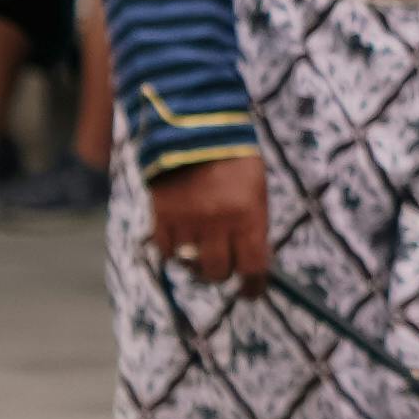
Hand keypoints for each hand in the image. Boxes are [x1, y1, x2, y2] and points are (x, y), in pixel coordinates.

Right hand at [152, 149, 272, 286]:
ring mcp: (189, 219)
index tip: (250, 292)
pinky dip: (173, 250)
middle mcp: (219, 221)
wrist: (195, 126)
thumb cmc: (234, 159)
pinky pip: (166, 250)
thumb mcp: (256, 189)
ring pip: (190, 264)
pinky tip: (180, 239)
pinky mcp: (163, 213)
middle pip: (218, 272)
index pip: (253, 267)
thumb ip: (254, 226)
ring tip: (199, 249)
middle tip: (221, 265)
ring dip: (195, 261)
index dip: (252, 286)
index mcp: (248, 214)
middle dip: (222, 272)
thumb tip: (251, 264)